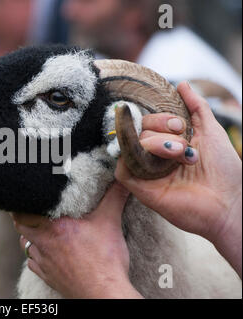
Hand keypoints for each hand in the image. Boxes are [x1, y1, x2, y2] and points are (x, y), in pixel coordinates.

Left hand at [12, 183, 141, 298]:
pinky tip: (45, 252)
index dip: (20, 203)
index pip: (23, 212)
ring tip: (38, 228)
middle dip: (23, 216)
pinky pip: (33, 263)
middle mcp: (43, 243)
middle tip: (31, 208)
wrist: (103, 293)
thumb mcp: (110, 222)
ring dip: (29, 236)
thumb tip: (122, 180)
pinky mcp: (48, 276)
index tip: (25, 195)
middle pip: (20, 226)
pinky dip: (36, 255)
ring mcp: (44, 261)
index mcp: (53, 226)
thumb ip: (114, 197)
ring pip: (26, 245)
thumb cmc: (104, 260)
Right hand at [115, 81, 241, 276]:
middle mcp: (154, 157)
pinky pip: (122, 168)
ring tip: (181, 155)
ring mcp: (145, 172)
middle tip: (183, 144)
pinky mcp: (139, 189)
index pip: (148, 122)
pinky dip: (133, 157)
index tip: (181, 125)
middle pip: (139, 131)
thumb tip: (181, 84)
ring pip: (131, 146)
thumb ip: (196, 106)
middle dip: (161, 132)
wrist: (230, 201)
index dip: (160, 118)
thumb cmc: (225, 169)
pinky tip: (155, 157)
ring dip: (156, 144)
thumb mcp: (210, 130)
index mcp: (168, 143)